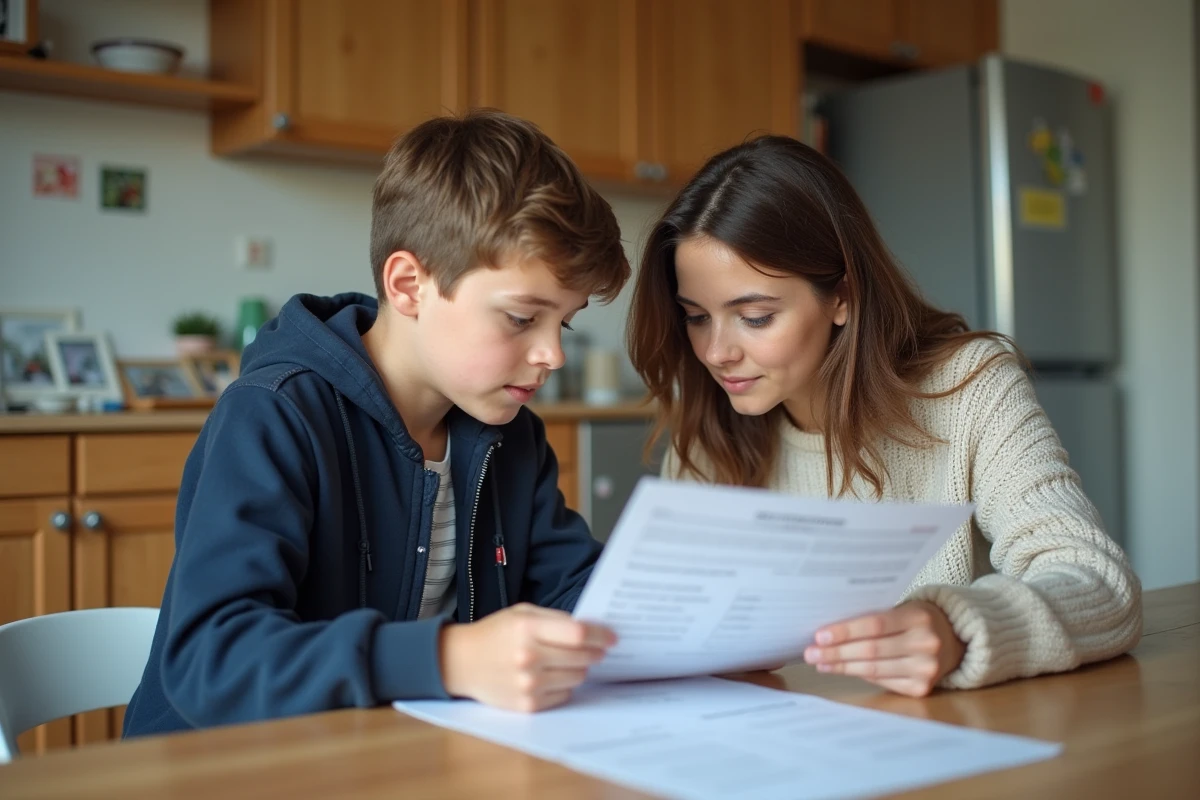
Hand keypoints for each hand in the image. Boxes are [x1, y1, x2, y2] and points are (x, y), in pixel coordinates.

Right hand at [439, 603, 615, 711]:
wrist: (462, 662)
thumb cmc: (495, 633)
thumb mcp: (522, 613)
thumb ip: (555, 619)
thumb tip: (590, 630)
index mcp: (528, 629)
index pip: (578, 634)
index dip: (600, 635)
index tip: (612, 637)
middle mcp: (529, 657)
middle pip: (582, 658)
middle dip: (595, 653)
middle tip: (598, 649)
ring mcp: (528, 684)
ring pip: (577, 678)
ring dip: (579, 669)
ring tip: (568, 661)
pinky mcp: (528, 704)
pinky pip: (564, 695)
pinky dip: (564, 686)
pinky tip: (551, 676)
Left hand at [802, 601, 964, 696]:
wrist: (953, 639)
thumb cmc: (916, 619)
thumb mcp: (902, 609)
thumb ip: (874, 617)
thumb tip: (830, 632)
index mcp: (919, 617)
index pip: (875, 625)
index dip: (845, 632)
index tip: (820, 636)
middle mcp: (926, 644)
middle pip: (871, 650)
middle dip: (836, 653)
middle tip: (811, 653)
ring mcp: (926, 669)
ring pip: (873, 669)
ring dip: (842, 667)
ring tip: (820, 663)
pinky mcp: (922, 688)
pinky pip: (882, 681)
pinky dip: (859, 675)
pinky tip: (841, 670)